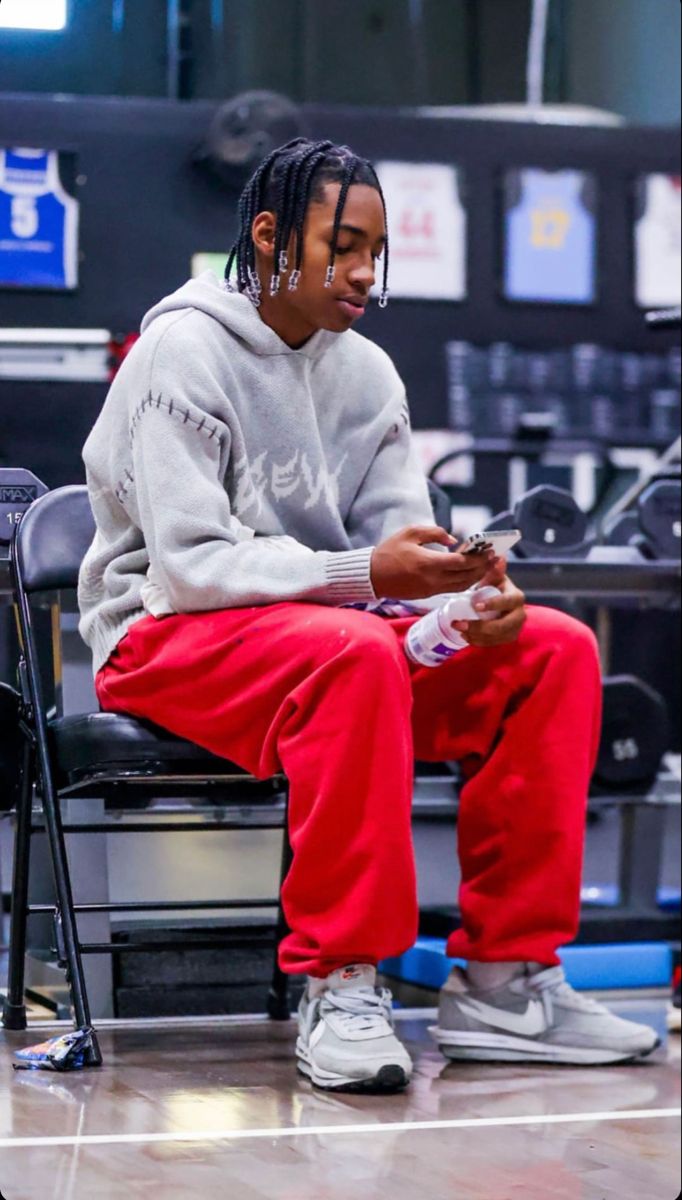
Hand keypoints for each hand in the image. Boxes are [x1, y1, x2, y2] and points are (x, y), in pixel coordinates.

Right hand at [370, 526, 495, 598]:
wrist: (372, 576)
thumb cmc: (389, 551)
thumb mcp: (410, 533)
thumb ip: (435, 533)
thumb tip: (454, 541)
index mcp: (429, 563)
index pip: (461, 562)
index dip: (478, 557)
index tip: (489, 549)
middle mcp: (433, 579)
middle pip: (466, 576)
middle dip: (482, 567)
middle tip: (495, 558)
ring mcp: (431, 589)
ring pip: (461, 585)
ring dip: (476, 576)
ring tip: (487, 566)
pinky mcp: (428, 594)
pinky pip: (452, 589)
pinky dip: (464, 582)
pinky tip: (471, 574)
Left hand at [451, 575, 526, 646]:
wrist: (499, 602)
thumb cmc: (495, 588)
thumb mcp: (494, 578)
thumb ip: (494, 571)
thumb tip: (499, 558)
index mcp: (517, 598)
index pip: (507, 602)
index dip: (493, 604)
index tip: (475, 606)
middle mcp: (520, 615)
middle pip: (502, 626)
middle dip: (480, 627)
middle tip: (459, 624)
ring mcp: (515, 629)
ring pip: (496, 637)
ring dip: (475, 635)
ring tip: (458, 628)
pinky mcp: (507, 638)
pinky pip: (492, 644)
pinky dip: (477, 641)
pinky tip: (465, 635)